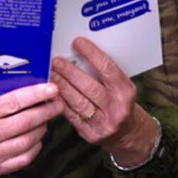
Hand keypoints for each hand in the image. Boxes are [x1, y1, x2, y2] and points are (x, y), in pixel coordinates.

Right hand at [0, 82, 62, 177]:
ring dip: (42, 127)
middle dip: (46, 111)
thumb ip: (1, 100)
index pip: (12, 103)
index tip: (52, 89)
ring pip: (28, 140)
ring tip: (46, 119)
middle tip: (57, 104)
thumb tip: (32, 90)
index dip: (35, 95)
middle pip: (25, 122)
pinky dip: (36, 145)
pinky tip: (37, 136)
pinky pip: (26, 157)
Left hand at [50, 37, 158, 166]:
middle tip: (56, 60)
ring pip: (78, 102)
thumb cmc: (119, 104)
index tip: (77, 42)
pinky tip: (51, 92)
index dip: (92, 54)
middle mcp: (116, 108)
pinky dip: (60, 102)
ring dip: (61, 86)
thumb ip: (103, 75)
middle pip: (89, 86)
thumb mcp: (120, 87)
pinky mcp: (90, 134)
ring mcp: (103, 124)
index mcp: (126, 92)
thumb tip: (78, 54)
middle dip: (70, 72)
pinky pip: (71, 116)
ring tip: (50, 73)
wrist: (127, 134)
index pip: (108, 69)